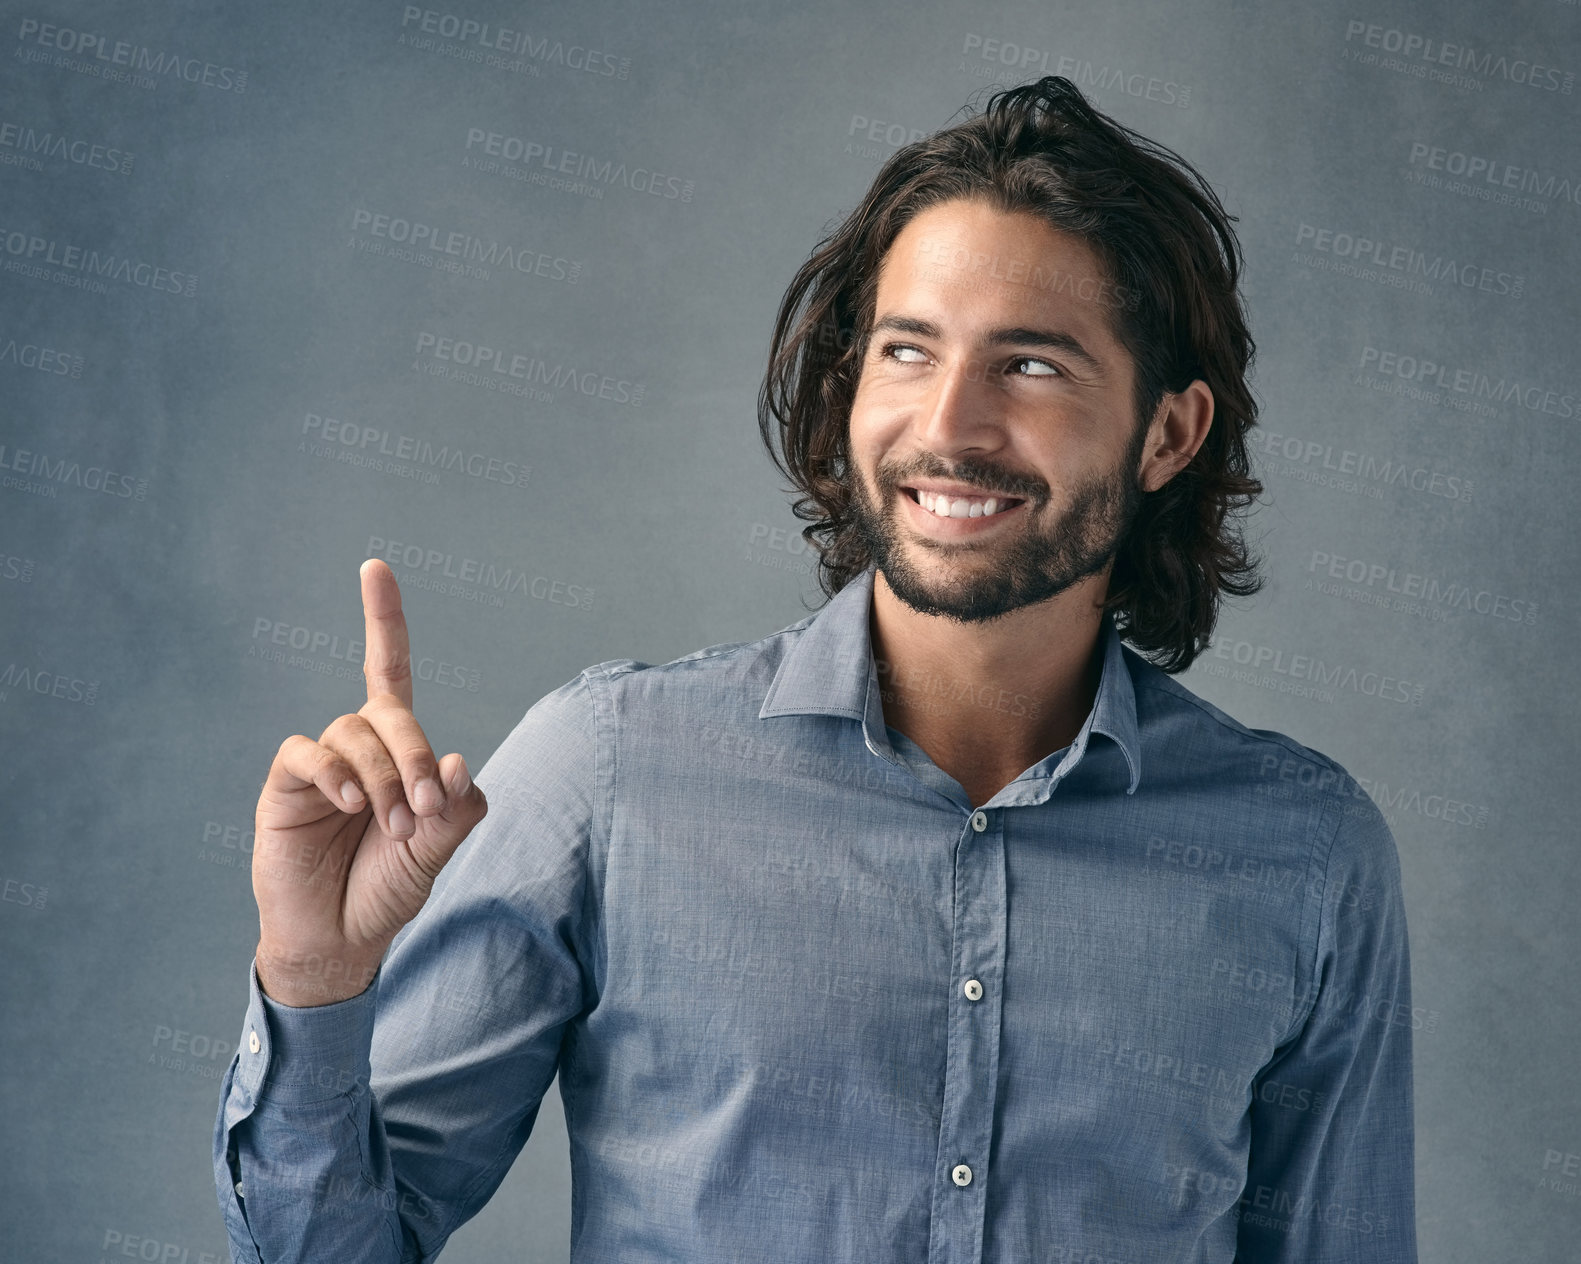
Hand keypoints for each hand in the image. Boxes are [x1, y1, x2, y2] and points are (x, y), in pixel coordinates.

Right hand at [251, 559, 487, 1005]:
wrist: (340, 939)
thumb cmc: (388, 888)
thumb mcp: (436, 850)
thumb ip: (454, 810)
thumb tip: (460, 764)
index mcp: (397, 749)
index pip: (387, 669)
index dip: (381, 620)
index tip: (374, 568)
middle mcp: (357, 745)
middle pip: (390, 713)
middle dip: (416, 755)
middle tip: (426, 810)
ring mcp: (320, 764)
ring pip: (355, 734)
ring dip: (384, 777)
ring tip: (394, 827)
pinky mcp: (285, 785)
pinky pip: (307, 753)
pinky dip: (335, 772)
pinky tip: (351, 803)